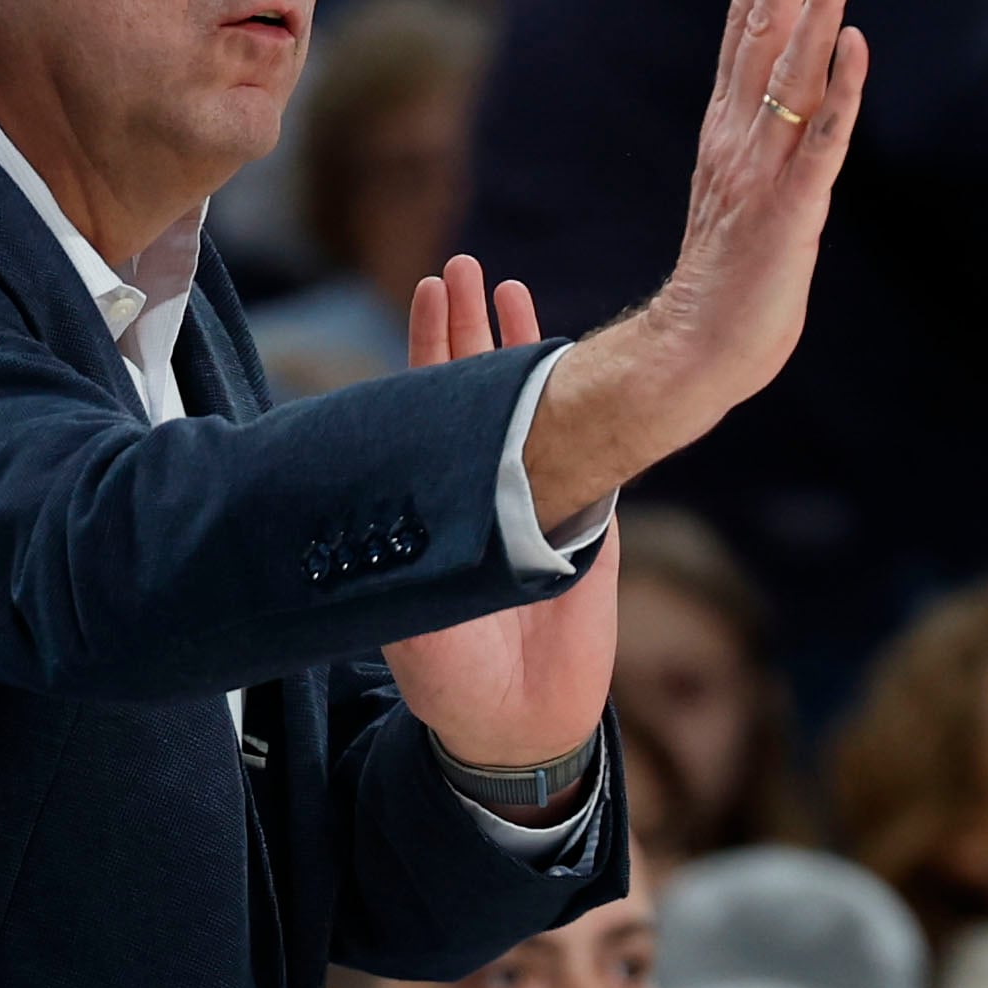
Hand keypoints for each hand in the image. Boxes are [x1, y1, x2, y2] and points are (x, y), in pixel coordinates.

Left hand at [382, 255, 618, 780]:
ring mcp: (531, 497)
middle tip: (457, 263)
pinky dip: (568, 392)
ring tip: (497, 278)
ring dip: (507, 341)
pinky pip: (580, 441)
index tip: (426, 293)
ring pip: (519, 403)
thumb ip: (412, 573)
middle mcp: (477, 491)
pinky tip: (561, 345)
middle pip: (466, 389)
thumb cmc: (454, 684)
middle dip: (460, 326)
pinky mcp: (582, 517)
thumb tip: (404, 517)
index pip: (422, 409)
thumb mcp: (414, 626)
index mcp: (429, 507)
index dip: (426, 351)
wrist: (522, 724)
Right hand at [516, 0, 868, 523]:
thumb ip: (761, 143)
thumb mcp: (744, 194)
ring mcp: (762, 172)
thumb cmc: (729, 283)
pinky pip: (820, 141)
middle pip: (761, 28)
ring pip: (791, 71)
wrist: (699, 355)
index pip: (744, 29)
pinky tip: (856, 45)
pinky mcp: (791, 212)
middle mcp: (736, 137)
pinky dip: (839, 91)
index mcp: (724, 130)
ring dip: (817, 5)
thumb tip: (793, 98)